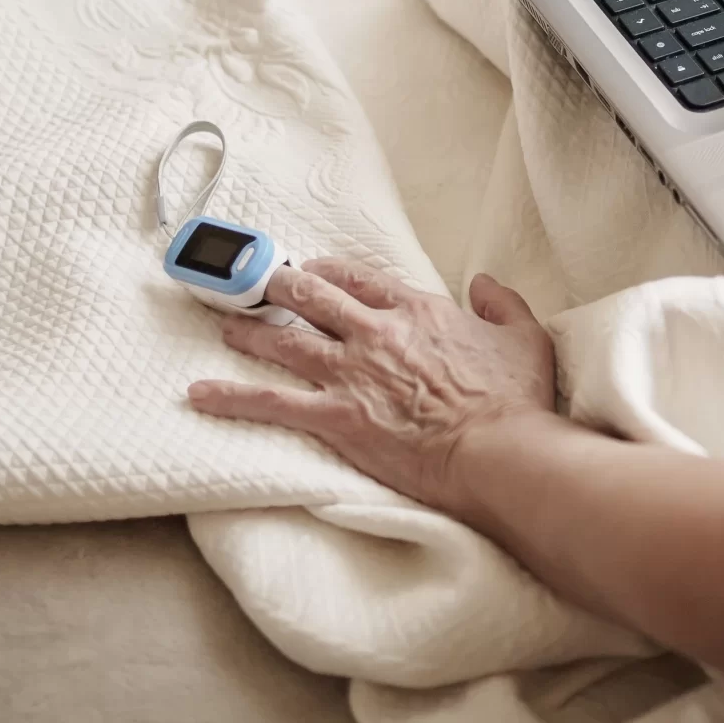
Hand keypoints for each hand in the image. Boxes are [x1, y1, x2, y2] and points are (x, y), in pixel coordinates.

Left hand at [187, 259, 557, 525]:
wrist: (497, 452)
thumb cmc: (514, 400)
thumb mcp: (524, 336)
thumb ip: (503, 303)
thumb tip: (486, 284)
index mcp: (417, 312)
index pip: (362, 280)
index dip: (332, 272)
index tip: (314, 270)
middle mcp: (375, 333)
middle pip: (312, 297)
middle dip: (279, 287)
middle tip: (256, 283)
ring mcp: (351, 374)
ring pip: (285, 341)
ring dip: (249, 331)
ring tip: (223, 325)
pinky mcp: (335, 418)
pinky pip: (271, 403)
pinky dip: (231, 396)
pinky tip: (199, 394)